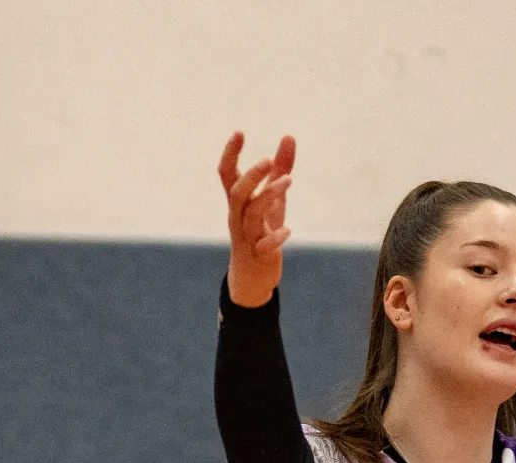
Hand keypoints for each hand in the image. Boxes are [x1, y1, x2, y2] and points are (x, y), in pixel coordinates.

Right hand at [218, 131, 295, 308]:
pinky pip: (263, 246)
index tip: (239, 132)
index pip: (226, 175)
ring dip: (268, 197)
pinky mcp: (259, 256)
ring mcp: (247, 237)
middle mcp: (238, 217)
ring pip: (251, 215)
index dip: (230, 154)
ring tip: (289, 180)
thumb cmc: (261, 231)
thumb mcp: (274, 199)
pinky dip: (275, 238)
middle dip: (251, 176)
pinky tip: (287, 231)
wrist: (252, 277)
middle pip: (236, 194)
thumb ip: (281, 168)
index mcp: (238, 202)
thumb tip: (289, 136)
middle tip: (268, 160)